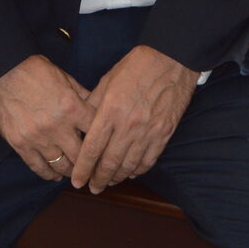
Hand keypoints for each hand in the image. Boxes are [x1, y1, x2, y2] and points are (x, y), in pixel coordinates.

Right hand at [0, 55, 95, 180]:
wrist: (0, 71)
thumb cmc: (34, 70)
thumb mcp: (64, 77)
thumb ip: (82, 95)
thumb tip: (98, 107)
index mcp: (72, 107)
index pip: (96, 132)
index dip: (102, 141)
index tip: (104, 148)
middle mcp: (57, 126)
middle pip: (81, 155)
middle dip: (89, 162)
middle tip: (93, 167)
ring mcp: (38, 138)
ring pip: (61, 165)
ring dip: (70, 171)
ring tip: (75, 173)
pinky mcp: (20, 144)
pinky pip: (38, 166)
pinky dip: (48, 174)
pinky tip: (54, 175)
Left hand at [70, 45, 197, 193]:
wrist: (171, 59)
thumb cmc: (136, 66)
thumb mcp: (107, 80)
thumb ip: (93, 104)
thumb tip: (80, 122)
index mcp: (110, 111)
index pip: (92, 149)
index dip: (83, 168)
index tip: (77, 181)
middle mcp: (128, 125)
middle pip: (109, 162)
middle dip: (98, 179)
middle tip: (93, 188)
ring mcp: (148, 132)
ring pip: (129, 165)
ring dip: (117, 177)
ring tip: (109, 182)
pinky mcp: (163, 133)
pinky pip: (148, 160)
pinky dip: (138, 170)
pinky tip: (130, 172)